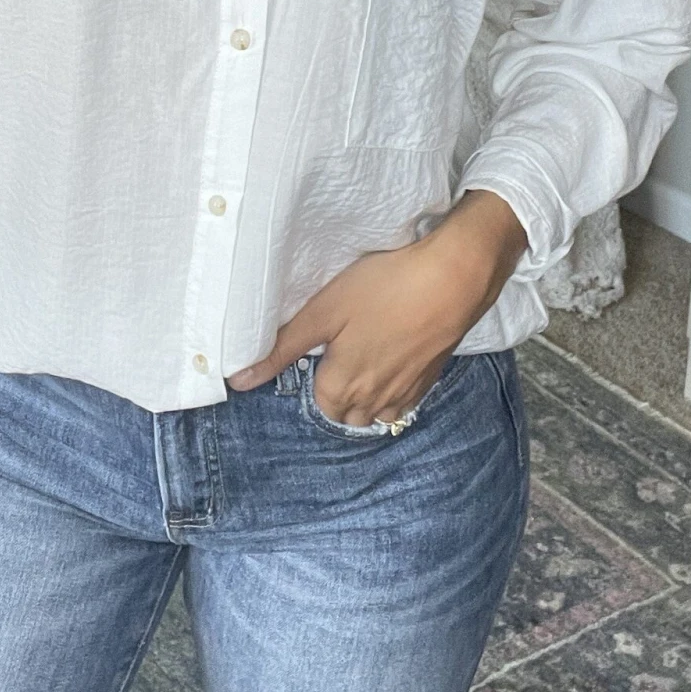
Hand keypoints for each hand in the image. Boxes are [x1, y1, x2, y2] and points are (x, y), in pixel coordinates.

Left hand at [225, 188, 528, 426]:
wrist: (451, 280)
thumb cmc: (383, 289)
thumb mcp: (323, 312)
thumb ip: (282, 348)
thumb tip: (239, 381)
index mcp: (341, 388)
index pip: (317, 401)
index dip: (317, 370)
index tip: (324, 342)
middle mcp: (372, 402)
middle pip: (345, 411)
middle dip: (338, 388)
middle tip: (344, 344)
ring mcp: (405, 395)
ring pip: (374, 411)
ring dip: (366, 392)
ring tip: (367, 350)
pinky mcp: (429, 382)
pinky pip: (402, 401)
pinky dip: (393, 387)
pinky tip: (394, 353)